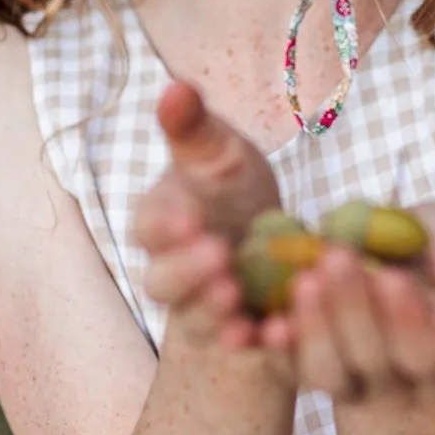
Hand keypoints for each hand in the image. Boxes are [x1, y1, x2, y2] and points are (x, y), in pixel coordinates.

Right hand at [134, 82, 282, 348]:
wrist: (267, 244)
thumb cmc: (231, 192)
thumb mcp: (220, 155)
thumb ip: (194, 128)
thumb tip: (174, 86)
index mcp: (161, 223)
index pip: (150, 227)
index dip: (165, 226)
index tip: (190, 219)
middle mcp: (172, 275)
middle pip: (165, 283)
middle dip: (188, 274)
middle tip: (218, 259)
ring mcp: (205, 312)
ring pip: (200, 321)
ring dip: (217, 315)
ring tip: (241, 305)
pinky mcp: (244, 337)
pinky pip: (248, 348)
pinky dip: (264, 343)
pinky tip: (284, 332)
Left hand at [259, 204, 434, 403]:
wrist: (396, 272)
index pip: (432, 351)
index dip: (409, 320)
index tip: (391, 280)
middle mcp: (400, 375)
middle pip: (373, 356)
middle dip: (351, 311)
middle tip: (331, 261)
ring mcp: (354, 375)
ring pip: (329, 369)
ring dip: (310, 331)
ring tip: (297, 282)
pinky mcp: (313, 366)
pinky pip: (292, 367)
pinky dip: (275, 348)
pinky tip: (256, 321)